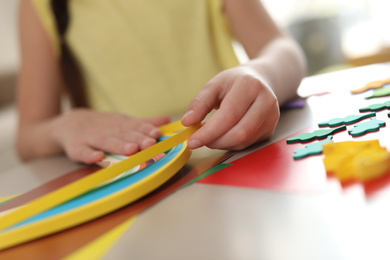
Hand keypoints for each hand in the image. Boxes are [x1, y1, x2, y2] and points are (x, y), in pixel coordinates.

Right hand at [52, 109, 169, 163]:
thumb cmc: (103, 126)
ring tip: (131, 149)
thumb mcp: (123, 122)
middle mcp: (108, 129)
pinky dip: (89, 154)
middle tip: (150, 144)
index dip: (146, 129)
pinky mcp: (76, 147)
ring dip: (119, 146)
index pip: (135, 126)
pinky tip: (98, 157)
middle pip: (124, 134)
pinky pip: (83, 151)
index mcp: (120, 124)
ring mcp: (91, 138)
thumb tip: (167, 119)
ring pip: (106, 142)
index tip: (157, 134)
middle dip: (138, 138)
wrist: (68, 124)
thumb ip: (144, 123)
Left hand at [181, 66, 279, 149]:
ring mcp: (272, 117)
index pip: (229, 115)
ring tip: (210, 136)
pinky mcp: (271, 129)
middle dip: (215, 141)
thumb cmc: (234, 82)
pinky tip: (223, 135)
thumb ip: (199, 103)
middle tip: (199, 140)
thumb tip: (187, 122)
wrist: (260, 80)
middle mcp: (266, 101)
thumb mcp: (214, 85)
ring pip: (244, 141)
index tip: (192, 141)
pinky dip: (231, 144)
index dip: (209, 132)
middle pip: (239, 133)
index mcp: (250, 86)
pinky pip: (248, 144)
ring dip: (222, 144)